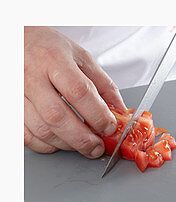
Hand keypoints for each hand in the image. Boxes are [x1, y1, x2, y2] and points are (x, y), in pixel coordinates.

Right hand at [24, 27, 124, 156]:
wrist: (16, 39)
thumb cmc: (48, 48)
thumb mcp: (81, 57)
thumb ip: (104, 85)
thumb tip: (121, 113)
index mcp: (53, 59)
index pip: (78, 92)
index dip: (98, 115)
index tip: (110, 127)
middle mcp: (31, 75)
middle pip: (57, 116)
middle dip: (82, 138)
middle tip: (97, 146)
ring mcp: (16, 91)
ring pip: (41, 129)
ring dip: (67, 144)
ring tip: (82, 143)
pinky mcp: (9, 106)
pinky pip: (25, 135)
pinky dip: (46, 145)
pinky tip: (60, 141)